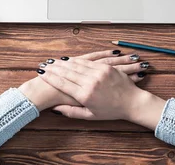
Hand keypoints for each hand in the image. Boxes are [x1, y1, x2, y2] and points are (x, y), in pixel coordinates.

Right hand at [18, 50, 145, 111]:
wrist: (132, 102)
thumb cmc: (111, 111)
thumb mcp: (90, 116)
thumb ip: (72, 112)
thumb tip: (56, 109)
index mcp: (85, 96)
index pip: (62, 84)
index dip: (50, 78)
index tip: (41, 74)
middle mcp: (91, 83)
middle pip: (67, 72)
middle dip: (54, 68)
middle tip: (44, 64)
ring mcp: (99, 73)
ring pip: (76, 65)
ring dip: (64, 62)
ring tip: (54, 61)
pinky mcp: (106, 67)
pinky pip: (89, 61)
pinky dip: (77, 60)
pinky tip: (70, 59)